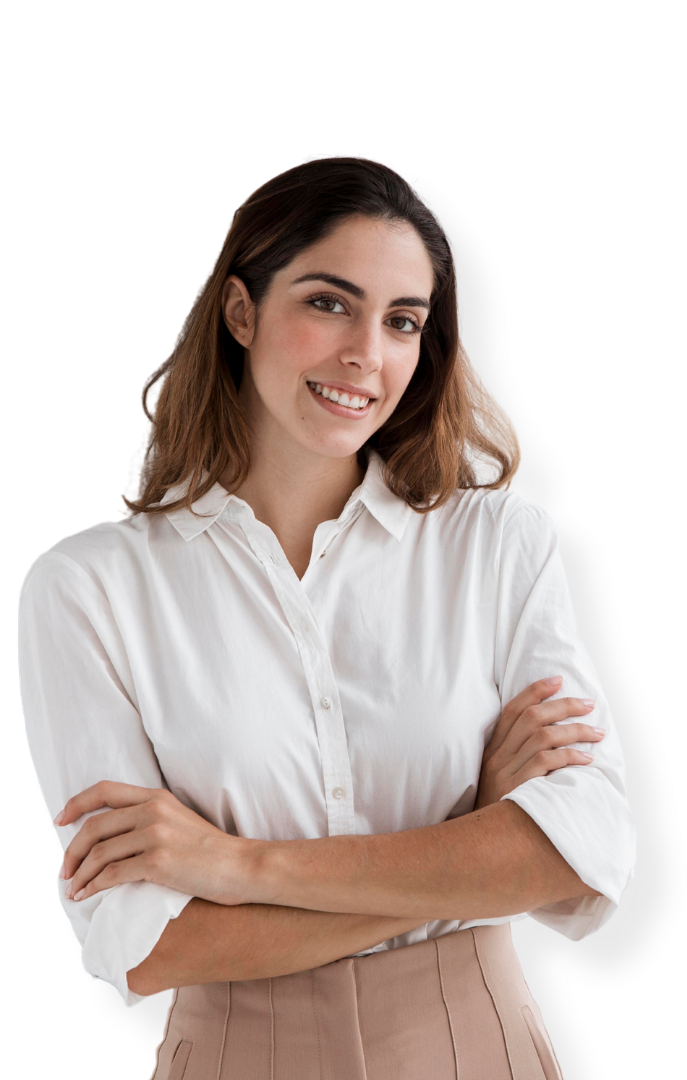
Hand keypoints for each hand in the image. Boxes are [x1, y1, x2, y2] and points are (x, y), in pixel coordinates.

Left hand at [55, 781, 264, 905]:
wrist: (241, 866)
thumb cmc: (211, 851)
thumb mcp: (179, 820)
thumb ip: (149, 818)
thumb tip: (111, 836)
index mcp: (156, 796)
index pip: (104, 790)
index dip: (77, 804)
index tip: (60, 820)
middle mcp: (153, 810)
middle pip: (94, 827)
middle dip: (72, 852)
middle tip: (65, 871)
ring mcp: (155, 835)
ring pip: (98, 854)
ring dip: (80, 874)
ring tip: (73, 890)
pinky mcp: (157, 862)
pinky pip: (111, 874)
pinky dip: (93, 887)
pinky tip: (87, 896)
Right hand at [474, 677, 604, 810]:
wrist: (480, 845)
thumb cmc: (499, 812)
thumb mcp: (499, 781)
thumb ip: (516, 759)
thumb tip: (551, 738)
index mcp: (491, 750)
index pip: (512, 709)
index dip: (535, 691)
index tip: (557, 680)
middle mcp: (496, 757)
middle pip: (532, 717)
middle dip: (563, 705)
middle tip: (588, 704)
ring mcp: (505, 772)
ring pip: (543, 736)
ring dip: (575, 730)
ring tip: (596, 733)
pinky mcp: (518, 789)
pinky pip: (547, 762)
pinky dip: (570, 755)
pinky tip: (587, 758)